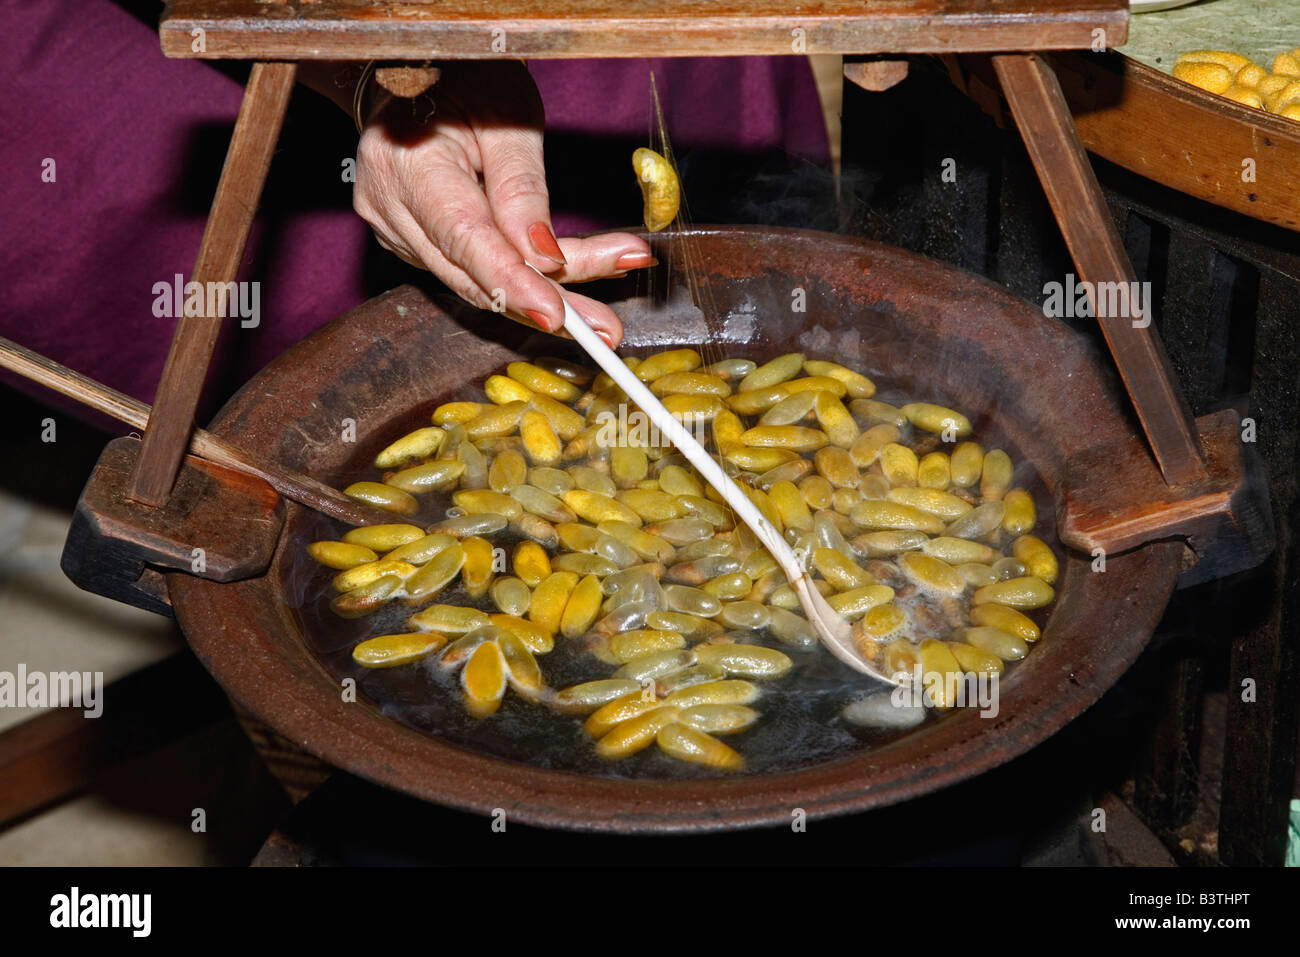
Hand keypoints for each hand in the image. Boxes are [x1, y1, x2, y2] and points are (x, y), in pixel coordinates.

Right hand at [352, 60, 651, 346]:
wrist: (415, 74)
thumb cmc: (465, 81)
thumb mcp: (509, 114)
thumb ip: (523, 188)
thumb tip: (546, 258)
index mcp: (406, 161)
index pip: (465, 237)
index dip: (512, 281)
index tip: (556, 315)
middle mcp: (388, 204)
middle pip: (472, 274)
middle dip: (544, 303)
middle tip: (605, 329)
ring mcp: (393, 229)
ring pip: (473, 282)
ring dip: (539, 301)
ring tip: (598, 319)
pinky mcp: (409, 242)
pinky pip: (468, 271)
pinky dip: (516, 283)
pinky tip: (563, 291)